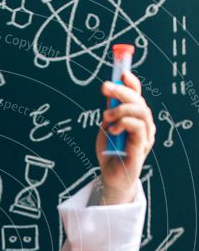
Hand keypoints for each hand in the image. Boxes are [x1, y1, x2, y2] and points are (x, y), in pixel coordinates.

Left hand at [96, 70, 155, 204]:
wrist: (110, 176)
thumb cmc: (110, 152)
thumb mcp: (106, 128)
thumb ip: (109, 113)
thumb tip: (110, 95)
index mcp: (135, 116)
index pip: (137, 95)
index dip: (131, 82)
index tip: (120, 74)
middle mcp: (144, 123)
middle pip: (138, 99)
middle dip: (121, 90)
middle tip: (105, 88)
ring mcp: (145, 134)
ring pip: (140, 110)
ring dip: (121, 109)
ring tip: (106, 117)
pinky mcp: (142, 145)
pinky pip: (138, 126)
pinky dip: (124, 122)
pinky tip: (113, 129)